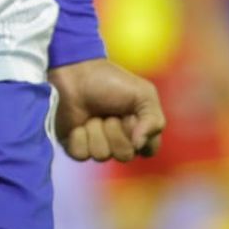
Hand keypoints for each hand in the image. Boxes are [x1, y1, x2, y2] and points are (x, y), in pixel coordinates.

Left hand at [48, 58, 164, 162]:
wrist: (76, 72)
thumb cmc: (110, 80)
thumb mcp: (143, 94)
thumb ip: (154, 121)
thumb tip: (139, 145)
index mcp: (137, 130)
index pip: (148, 150)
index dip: (140, 134)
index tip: (132, 116)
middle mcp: (118, 141)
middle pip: (125, 155)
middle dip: (115, 131)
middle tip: (109, 113)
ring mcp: (96, 144)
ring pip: (101, 155)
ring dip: (96, 131)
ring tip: (92, 115)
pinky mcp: (75, 146)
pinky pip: (81, 154)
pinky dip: (79, 137)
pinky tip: (78, 124)